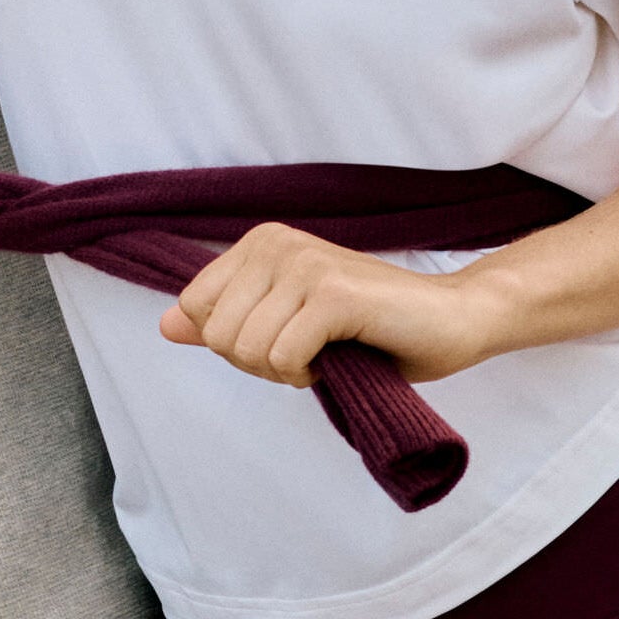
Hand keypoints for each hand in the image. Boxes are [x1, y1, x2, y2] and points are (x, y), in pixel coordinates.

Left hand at [161, 225, 483, 387]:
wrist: (452, 321)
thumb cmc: (372, 328)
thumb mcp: (285, 324)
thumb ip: (224, 321)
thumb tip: (166, 325)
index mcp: (259, 242)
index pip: (196, 311)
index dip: (234, 345)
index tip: (282, 340)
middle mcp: (276, 242)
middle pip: (216, 335)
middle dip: (257, 363)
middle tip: (307, 352)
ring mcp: (305, 264)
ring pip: (247, 349)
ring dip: (285, 371)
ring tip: (326, 352)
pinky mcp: (333, 294)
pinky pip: (283, 356)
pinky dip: (307, 375)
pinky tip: (339, 357)